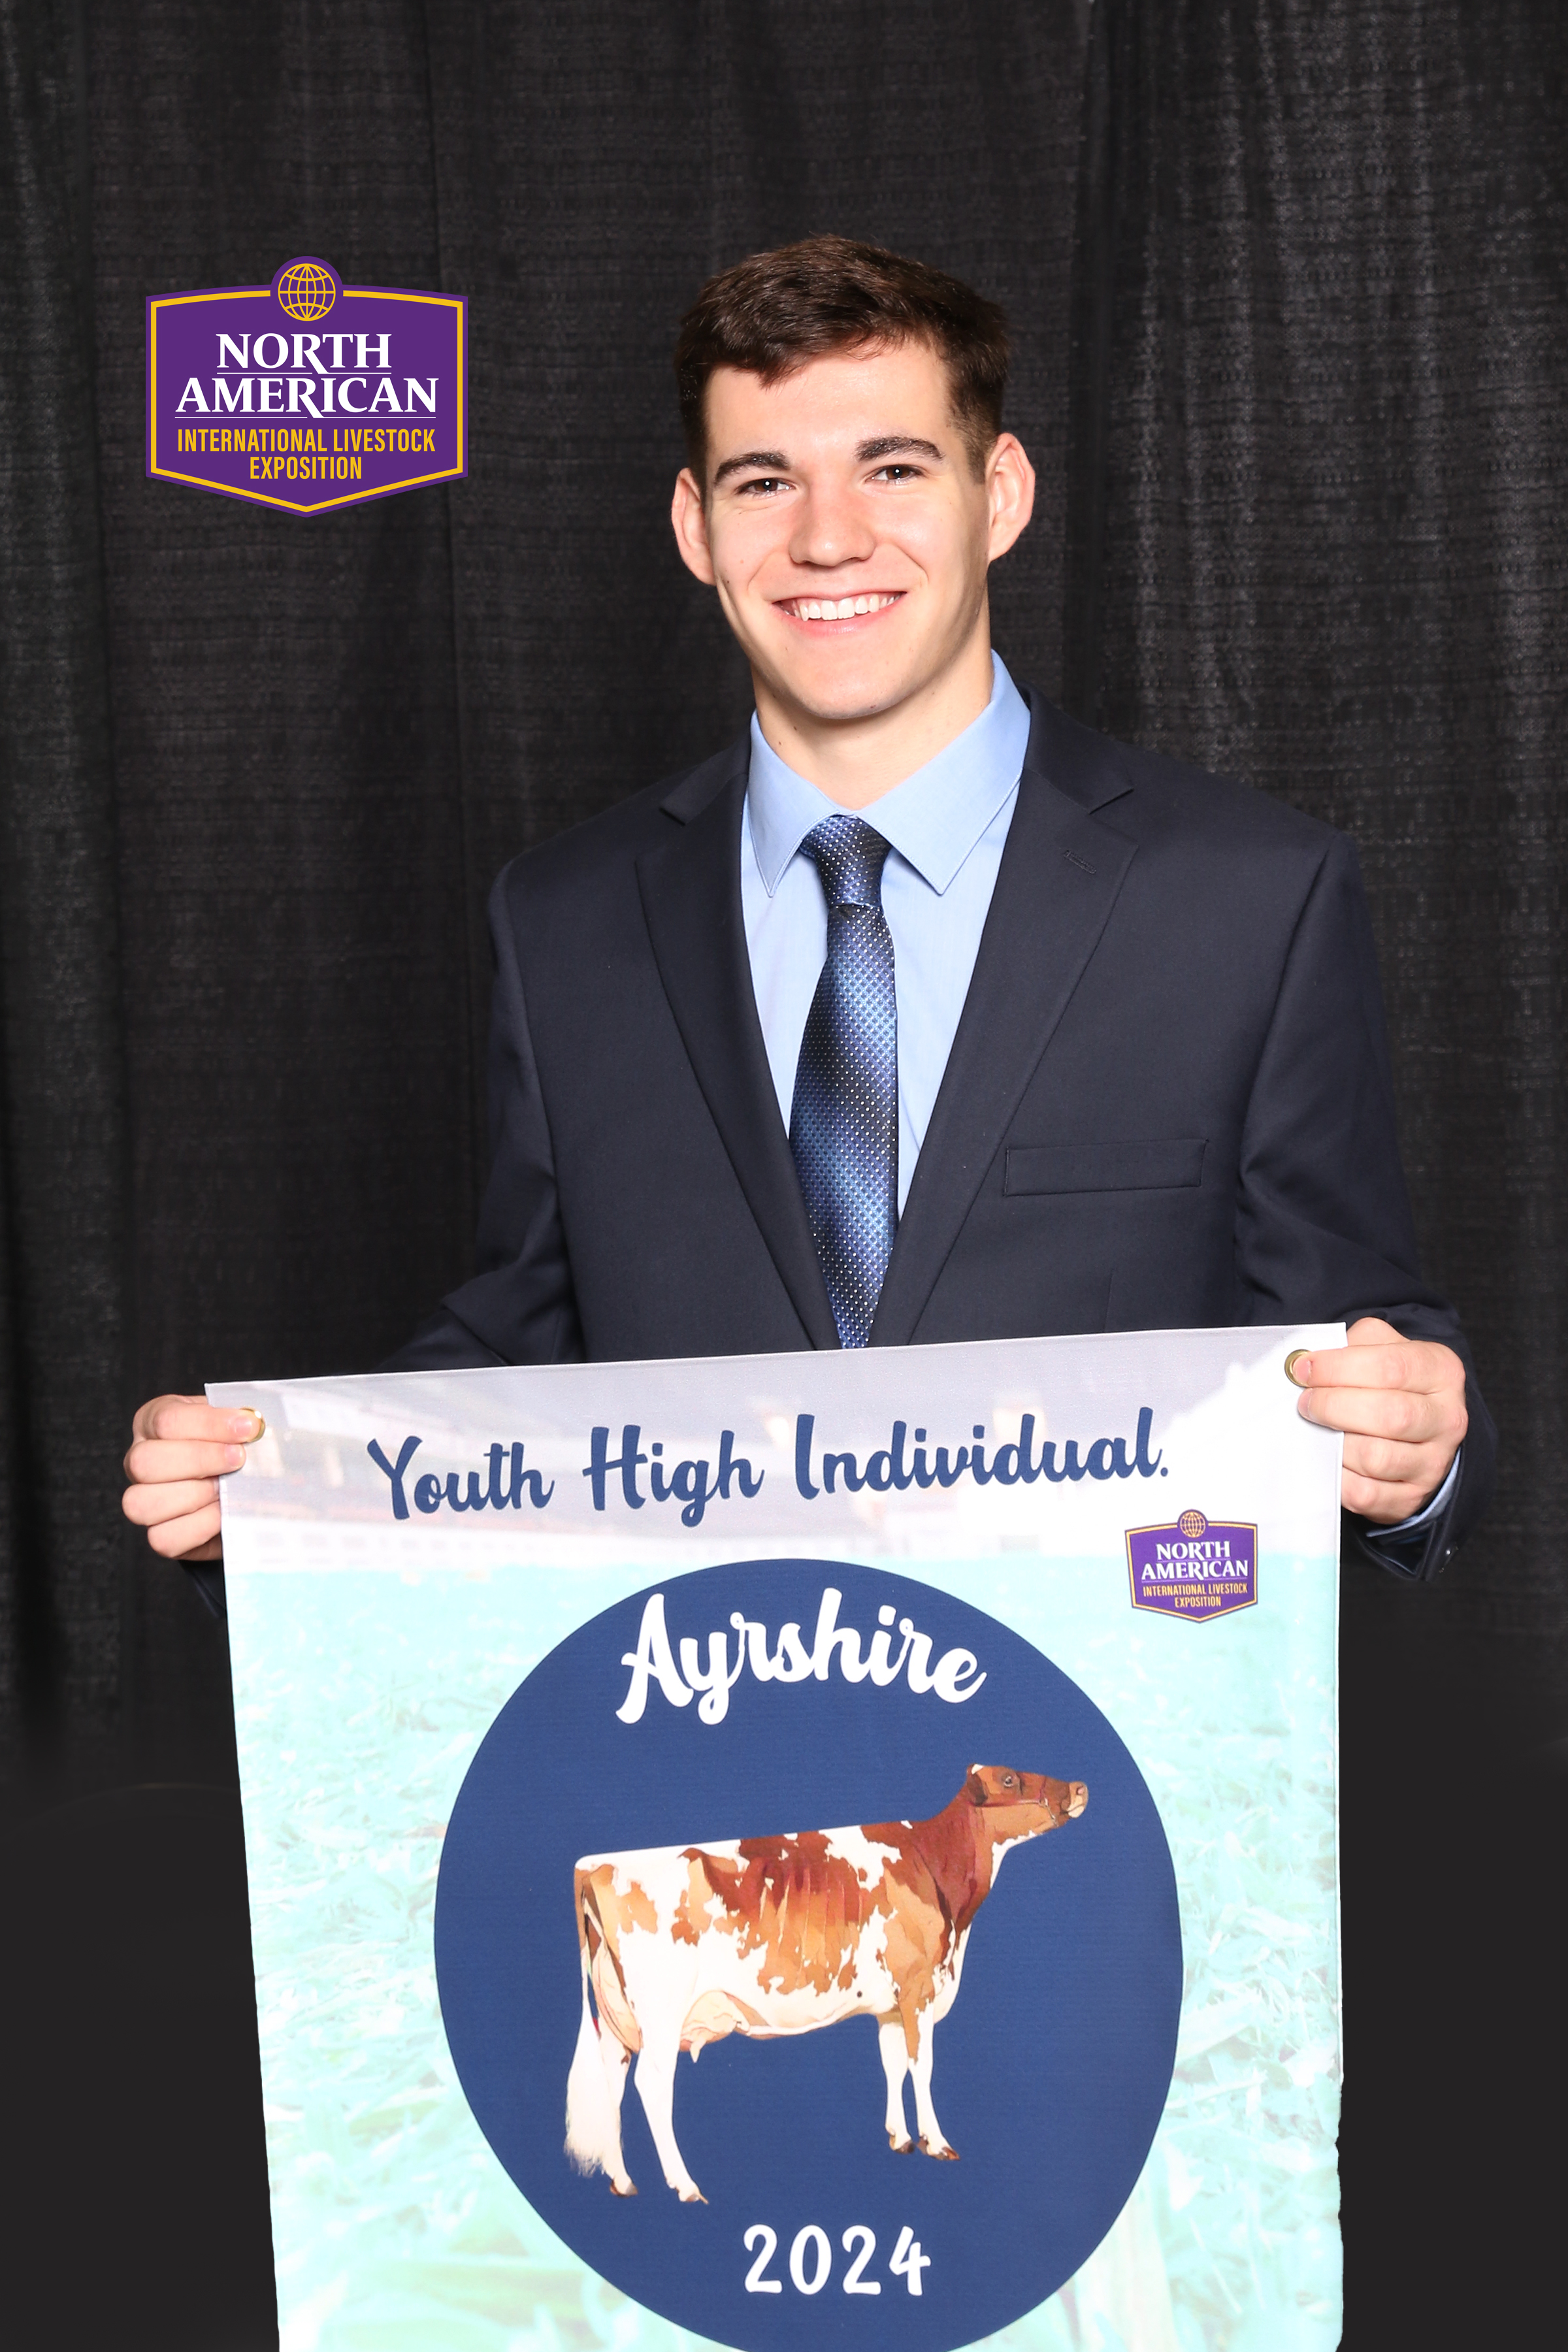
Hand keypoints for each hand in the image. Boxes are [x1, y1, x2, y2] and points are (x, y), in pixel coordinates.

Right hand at [122, 1395, 264, 1561]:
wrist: (243, 1486)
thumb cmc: (235, 1445)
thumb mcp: (233, 1424)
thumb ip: (239, 1422)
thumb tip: (255, 1426)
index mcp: (152, 1423)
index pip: (167, 1420)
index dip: (210, 1424)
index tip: (248, 1427)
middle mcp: (138, 1461)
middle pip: (144, 1462)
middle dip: (199, 1460)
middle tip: (238, 1459)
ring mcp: (141, 1501)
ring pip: (140, 1504)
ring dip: (194, 1495)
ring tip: (227, 1488)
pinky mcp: (160, 1536)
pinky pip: (164, 1538)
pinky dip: (199, 1526)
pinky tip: (223, 1512)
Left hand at [1287, 1317, 1466, 1523]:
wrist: (1418, 1430)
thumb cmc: (1391, 1383)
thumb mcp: (1382, 1348)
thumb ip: (1351, 1346)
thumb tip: (1307, 1361)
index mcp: (1441, 1371)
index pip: (1390, 1367)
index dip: (1338, 1368)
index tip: (1303, 1370)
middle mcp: (1447, 1419)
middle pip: (1389, 1415)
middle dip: (1333, 1407)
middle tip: (1306, 1402)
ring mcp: (1433, 1463)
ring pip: (1375, 1458)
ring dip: (1334, 1443)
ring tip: (1318, 1428)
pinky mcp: (1411, 1497)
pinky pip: (1365, 1493)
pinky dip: (1337, 1476)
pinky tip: (1328, 1457)